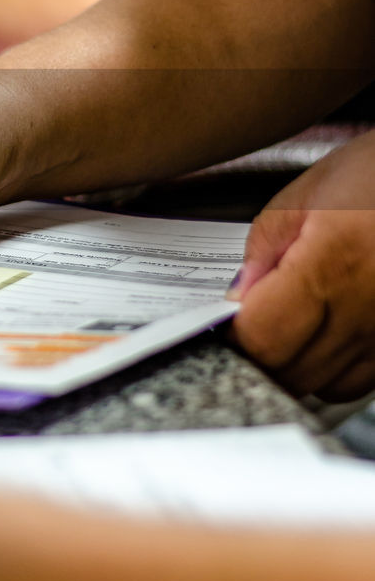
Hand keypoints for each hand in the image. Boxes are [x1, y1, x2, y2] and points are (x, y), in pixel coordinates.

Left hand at [229, 130, 374, 400]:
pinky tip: (326, 333)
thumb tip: (238, 301)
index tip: (222, 320)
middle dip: (256, 353)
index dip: (232, 334)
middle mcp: (370, 307)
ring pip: (323, 386)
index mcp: (336, 259)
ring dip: (293, 364)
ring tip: (289, 324)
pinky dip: (332, 368)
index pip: (262, 335)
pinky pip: (360, 382)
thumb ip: (263, 250)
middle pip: (289, 370)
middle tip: (248, 322)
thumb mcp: (305, 194)